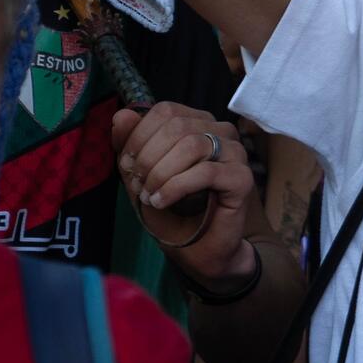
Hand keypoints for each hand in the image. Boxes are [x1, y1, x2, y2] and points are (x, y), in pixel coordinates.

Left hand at [113, 101, 253, 288]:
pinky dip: (176, 187)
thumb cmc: (173, 212)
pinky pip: (206, 172)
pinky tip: (161, 202)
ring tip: (150, 196)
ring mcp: (235, 153)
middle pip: (177, 126)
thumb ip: (130, 146)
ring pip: (192, 145)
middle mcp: (221, 132)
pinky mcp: (242, 178)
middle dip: (147, 157)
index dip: (139, 136)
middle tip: (137, 185)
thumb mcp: (141, 176)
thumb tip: (121, 114)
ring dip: (161, 173)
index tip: (126, 166)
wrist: (200, 251)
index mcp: (198, 123)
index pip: (166, 110)